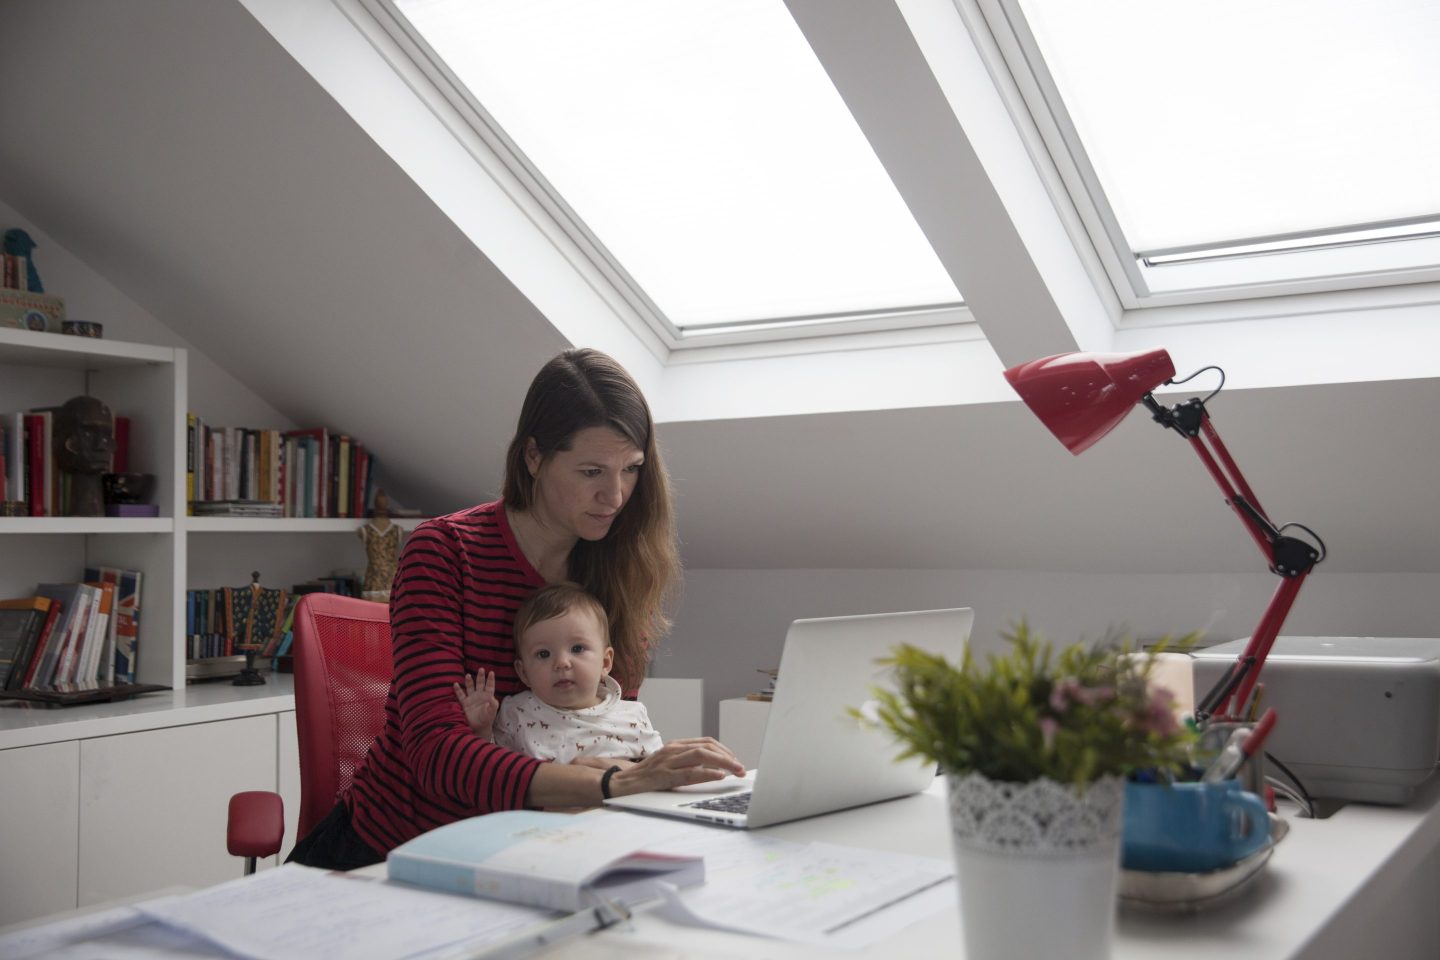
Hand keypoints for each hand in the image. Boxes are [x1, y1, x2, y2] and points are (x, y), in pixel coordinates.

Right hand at [453, 669, 498, 739]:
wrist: (478, 727)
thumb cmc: (487, 718)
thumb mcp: (491, 712)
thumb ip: (493, 705)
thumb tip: (493, 699)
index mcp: (488, 696)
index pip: (490, 686)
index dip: (490, 679)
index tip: (491, 672)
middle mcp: (479, 695)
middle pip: (480, 683)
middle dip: (480, 676)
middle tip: (481, 669)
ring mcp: (472, 698)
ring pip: (470, 687)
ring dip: (469, 681)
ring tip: (468, 675)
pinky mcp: (465, 703)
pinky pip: (461, 695)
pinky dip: (458, 690)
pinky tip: (455, 684)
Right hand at [606, 738, 745, 796]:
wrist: (622, 783)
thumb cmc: (649, 777)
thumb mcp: (670, 764)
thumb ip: (688, 763)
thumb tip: (716, 769)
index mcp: (677, 746)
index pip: (707, 742)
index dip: (725, 750)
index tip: (736, 761)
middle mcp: (673, 749)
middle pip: (707, 746)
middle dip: (728, 757)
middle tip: (741, 768)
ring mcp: (668, 761)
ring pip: (701, 755)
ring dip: (723, 763)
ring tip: (736, 771)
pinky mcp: (663, 776)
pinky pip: (688, 773)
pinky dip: (706, 774)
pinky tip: (718, 776)